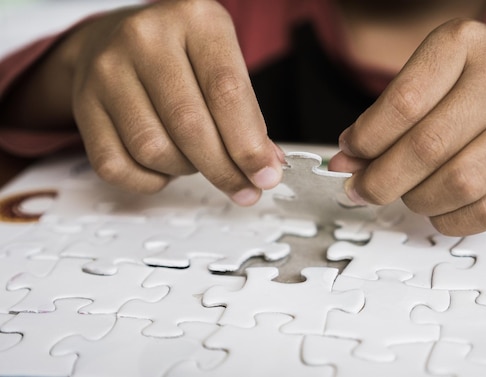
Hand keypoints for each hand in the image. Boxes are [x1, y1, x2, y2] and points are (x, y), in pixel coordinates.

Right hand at [68, 0, 282, 203]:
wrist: (114, 39)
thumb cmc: (180, 53)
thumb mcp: (222, 63)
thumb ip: (246, 113)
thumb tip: (264, 165)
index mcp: (193, 19)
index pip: (227, 92)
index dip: (249, 145)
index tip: (265, 176)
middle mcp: (145, 38)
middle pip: (190, 127)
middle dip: (223, 169)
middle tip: (243, 188)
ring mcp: (108, 71)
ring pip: (154, 150)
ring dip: (186, 169)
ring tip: (197, 159)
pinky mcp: (84, 106)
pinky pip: (117, 166)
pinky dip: (150, 180)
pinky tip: (165, 167)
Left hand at [329, 18, 485, 235]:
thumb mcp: (439, 78)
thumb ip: (391, 116)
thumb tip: (347, 160)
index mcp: (467, 43)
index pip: (403, 102)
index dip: (366, 138)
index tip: (348, 153)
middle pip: (426, 147)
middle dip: (380, 179)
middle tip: (360, 188)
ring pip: (455, 184)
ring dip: (415, 199)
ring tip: (404, 192)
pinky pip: (483, 211)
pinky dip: (447, 218)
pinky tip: (436, 207)